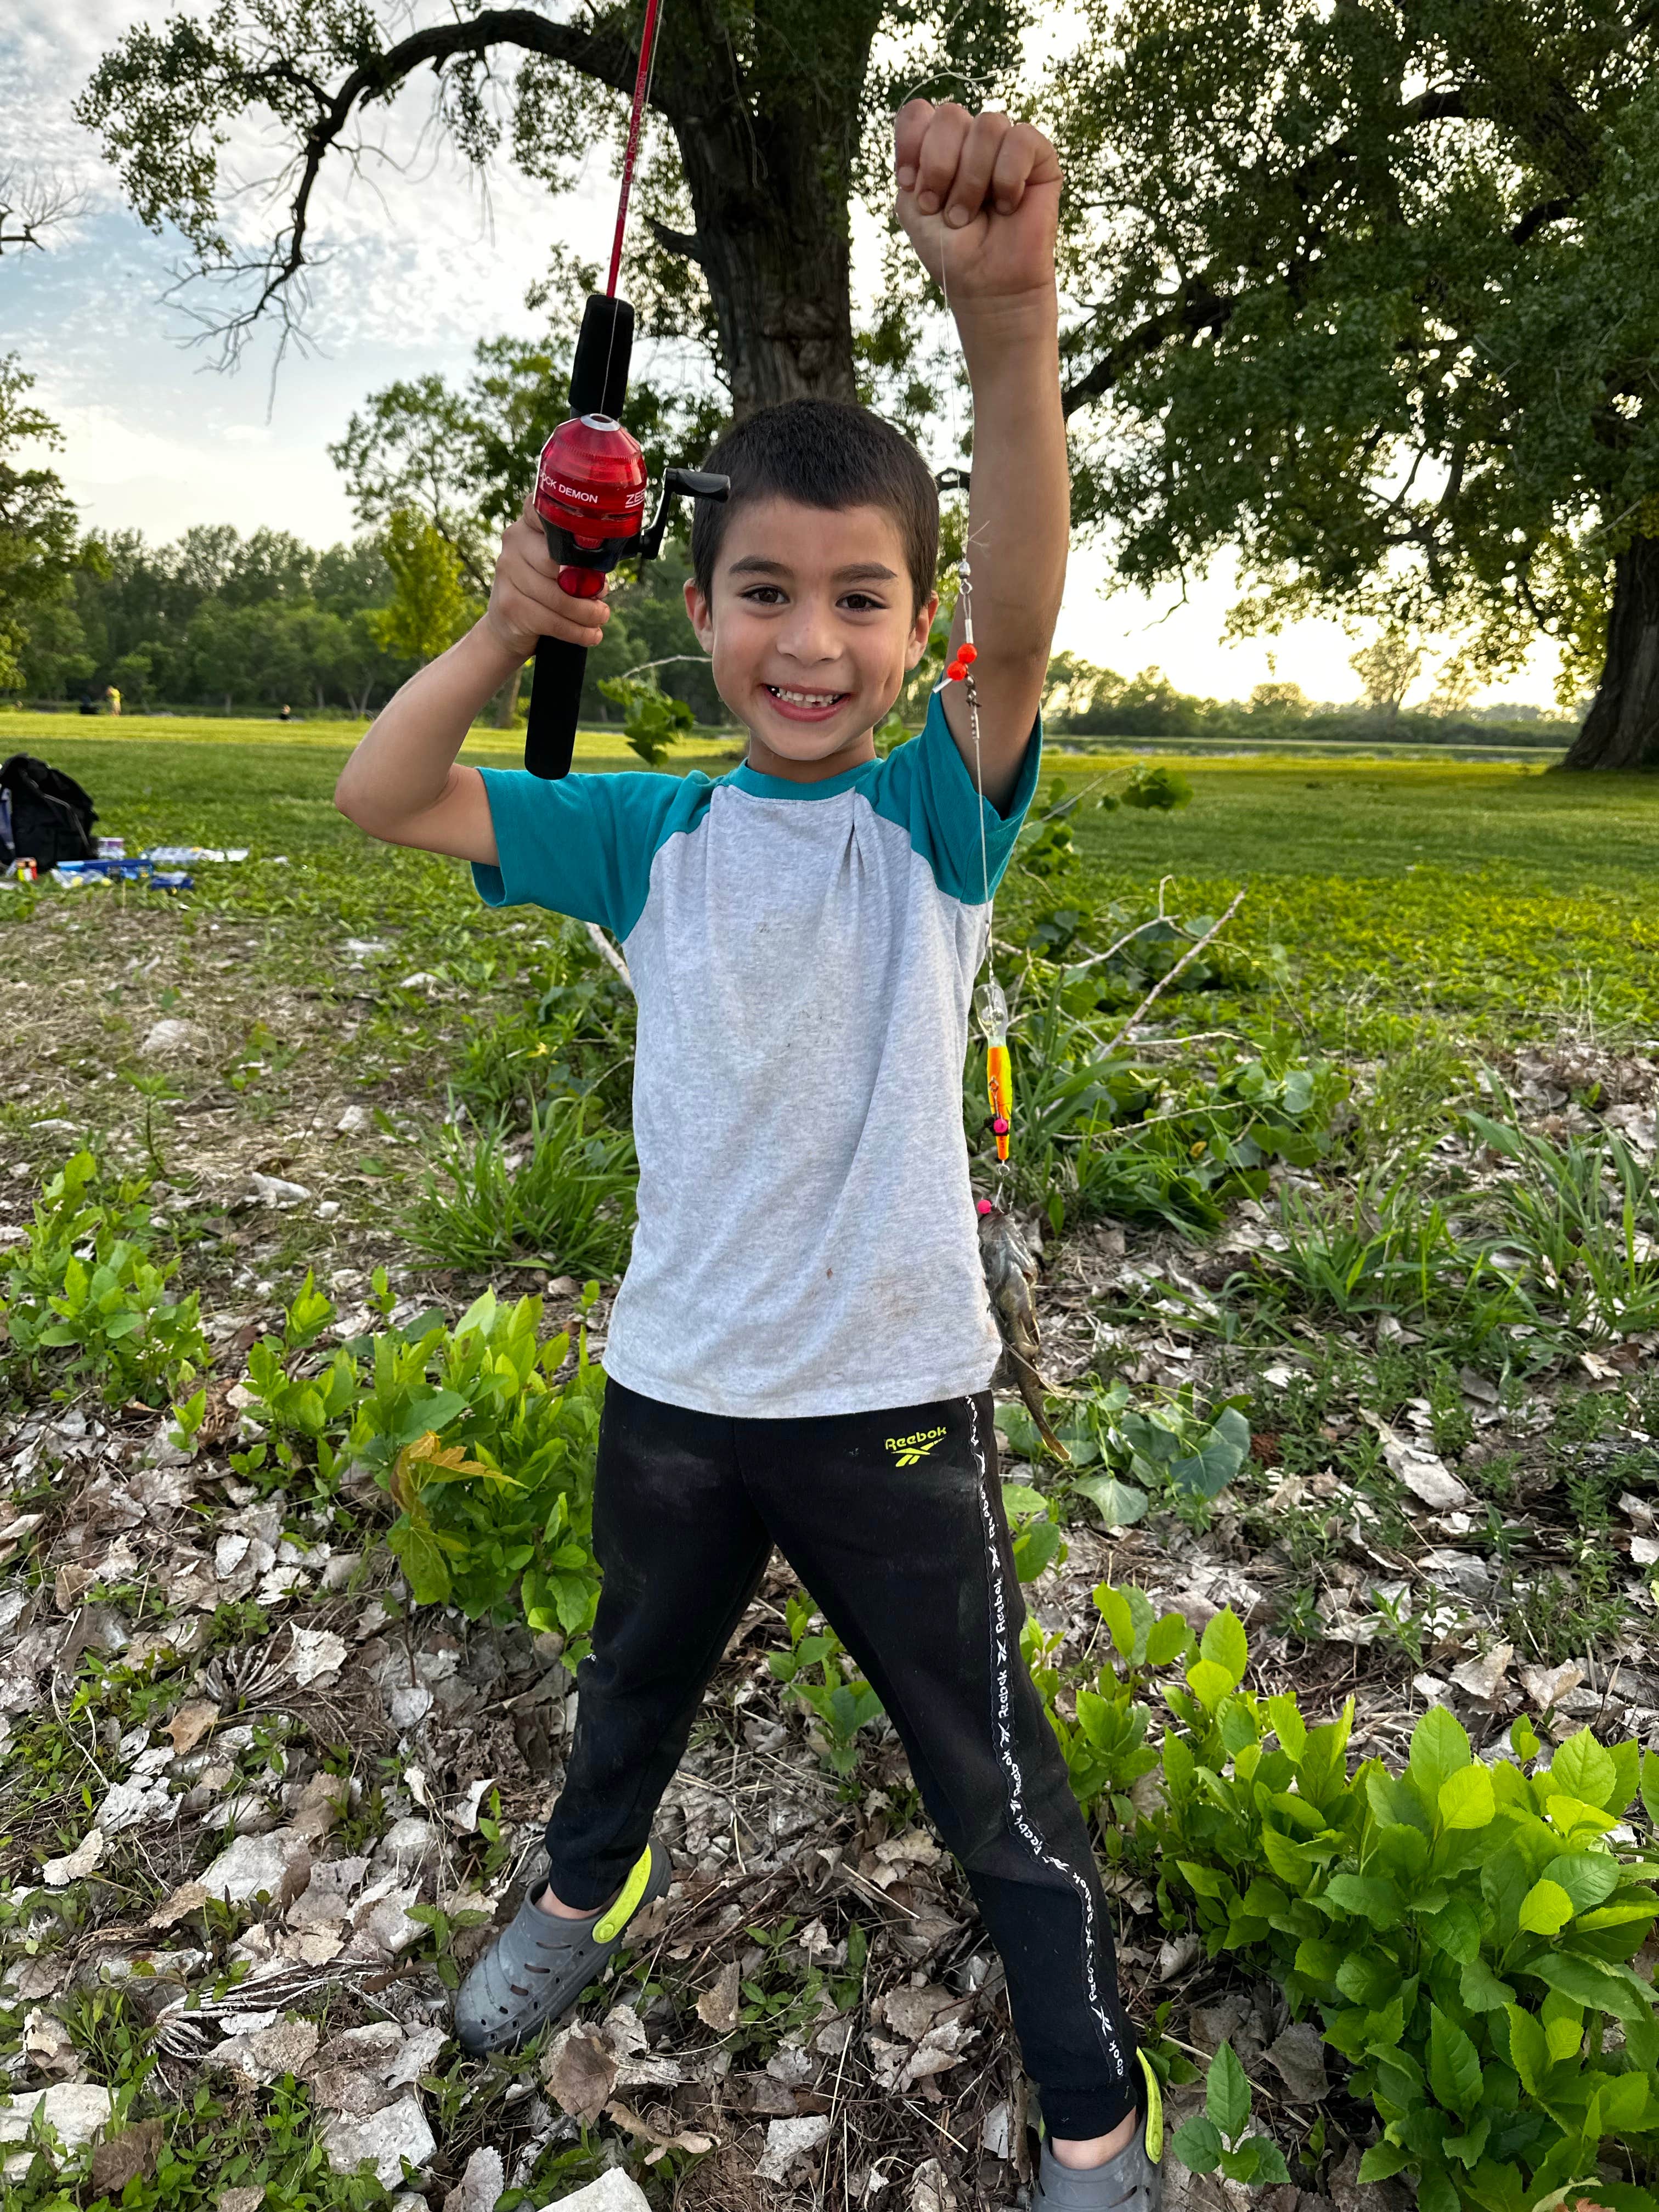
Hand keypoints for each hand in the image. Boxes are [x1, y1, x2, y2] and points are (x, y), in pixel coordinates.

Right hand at [485, 501, 613, 661]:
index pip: (544, 510)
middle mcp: (514, 542)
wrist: (507, 626)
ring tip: (599, 618)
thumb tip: (599, 581)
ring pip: (560, 596)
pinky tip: (590, 635)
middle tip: (601, 597)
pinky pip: (553, 621)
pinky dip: (578, 632)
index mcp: (528, 525)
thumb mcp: (556, 567)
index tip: (589, 542)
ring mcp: (507, 572)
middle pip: (560, 561)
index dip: (568, 524)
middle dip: (588, 585)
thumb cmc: (542, 591)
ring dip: (588, 614)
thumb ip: (576, 562)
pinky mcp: (510, 605)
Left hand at [893, 102, 1059, 316]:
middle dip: (940, 166)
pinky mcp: (1039, 156)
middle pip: (950, 114)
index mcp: (937, 148)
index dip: (911, 142)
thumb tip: (930, 120)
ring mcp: (1004, 145)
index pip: (918, 113)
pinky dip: (1008, 178)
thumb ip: (912, 161)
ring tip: (972, 215)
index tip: (910, 185)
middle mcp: (970, 140)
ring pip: (988, 125)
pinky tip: (1007, 206)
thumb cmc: (952, 250)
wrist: (988, 285)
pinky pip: (1021, 139)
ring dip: (973, 180)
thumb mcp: (913, 207)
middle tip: (946, 210)